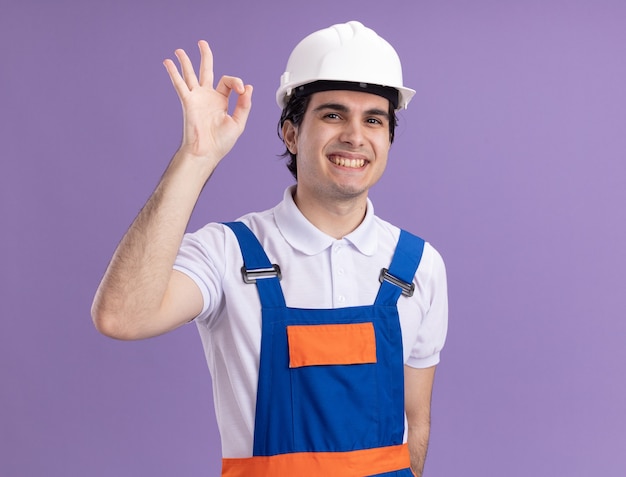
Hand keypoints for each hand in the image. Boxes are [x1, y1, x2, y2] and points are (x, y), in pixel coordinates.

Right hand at [163, 40, 252, 164]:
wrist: (206, 152)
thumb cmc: (221, 142)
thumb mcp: (238, 123)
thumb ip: (244, 105)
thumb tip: (248, 88)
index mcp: (221, 101)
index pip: (228, 82)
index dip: (236, 82)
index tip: (242, 90)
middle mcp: (208, 97)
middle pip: (206, 71)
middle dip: (205, 57)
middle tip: (202, 43)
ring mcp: (197, 98)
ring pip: (190, 75)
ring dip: (185, 62)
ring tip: (180, 50)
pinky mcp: (188, 102)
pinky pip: (180, 84)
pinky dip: (174, 73)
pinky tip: (168, 63)